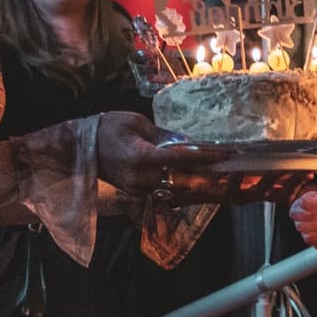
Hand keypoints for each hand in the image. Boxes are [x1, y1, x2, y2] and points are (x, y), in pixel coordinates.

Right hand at [95, 109, 223, 192]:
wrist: (81, 148)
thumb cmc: (108, 128)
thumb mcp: (136, 121)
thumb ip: (163, 135)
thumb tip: (187, 143)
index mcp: (141, 156)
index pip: (181, 158)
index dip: (206, 156)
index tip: (227, 153)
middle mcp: (142, 178)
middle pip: (185, 181)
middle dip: (211, 177)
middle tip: (235, 170)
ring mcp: (139, 190)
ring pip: (179, 192)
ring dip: (202, 187)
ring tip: (225, 179)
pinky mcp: (139, 195)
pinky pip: (167, 195)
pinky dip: (186, 190)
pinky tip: (203, 187)